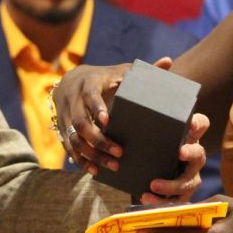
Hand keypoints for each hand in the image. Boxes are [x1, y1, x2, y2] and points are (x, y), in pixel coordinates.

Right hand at [54, 57, 206, 203]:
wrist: (71, 81)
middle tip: (120, 152)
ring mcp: (66, 117)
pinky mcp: (63, 130)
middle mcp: (73, 101)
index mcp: (88, 83)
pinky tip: (95, 171)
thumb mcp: (121, 71)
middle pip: (81, 123)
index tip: (108, 121)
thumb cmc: (104, 77)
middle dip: (99, 140)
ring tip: (113, 165)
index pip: (89, 96)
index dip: (96, 108)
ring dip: (92, 155)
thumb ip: (143, 71)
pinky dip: (82, 161)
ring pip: (74, 139)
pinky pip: (69, 149)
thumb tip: (168, 61)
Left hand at [138, 112, 207, 204]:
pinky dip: (161, 201)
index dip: (198, 123)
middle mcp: (194, 156)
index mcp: (189, 138)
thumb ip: (141, 127)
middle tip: (180, 152)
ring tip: (153, 185)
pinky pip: (176, 200)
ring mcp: (190, 176)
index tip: (191, 123)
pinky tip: (146, 198)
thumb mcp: (149, 137)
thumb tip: (109, 118)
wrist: (149, 172)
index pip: (201, 124)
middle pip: (199, 154)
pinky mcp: (182, 194)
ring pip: (188, 182)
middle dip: (191, 153)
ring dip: (172, 184)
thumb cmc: (152, 148)